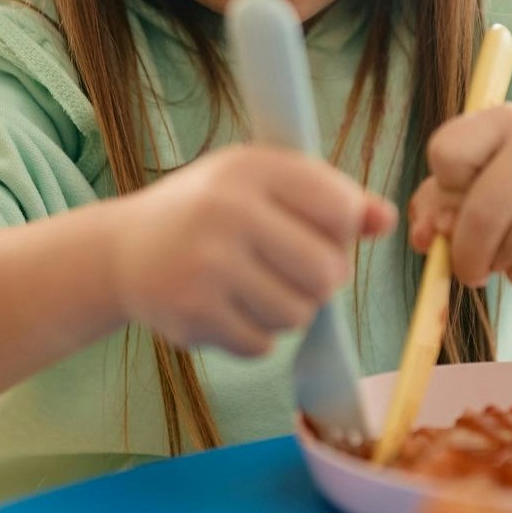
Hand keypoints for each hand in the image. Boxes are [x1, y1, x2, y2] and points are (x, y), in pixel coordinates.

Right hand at [109, 146, 396, 356]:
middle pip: (328, 271)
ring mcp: (207, 265)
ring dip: (288, 310)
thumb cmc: (209, 211)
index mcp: (251, 168)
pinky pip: (263, 344)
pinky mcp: (192, 313)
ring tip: (255, 287)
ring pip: (299, 314)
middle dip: (322, 280)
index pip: (341, 209)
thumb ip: (329, 198)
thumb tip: (388, 220)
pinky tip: (228, 308)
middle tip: (293, 271)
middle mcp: (226, 210)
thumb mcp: (263, 184)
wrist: (123, 250)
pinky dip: (256, 335)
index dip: (343, 231)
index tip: (319, 232)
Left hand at [407, 105, 511, 287]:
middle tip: (467, 268)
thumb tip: (425, 238)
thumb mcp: (469, 180)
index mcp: (501, 121)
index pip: (446, 153)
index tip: (461, 192)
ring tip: (508, 249)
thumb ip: (433, 205)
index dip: (444, 185)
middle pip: (482, 213)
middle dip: (465, 254)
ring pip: (508, 248)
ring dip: (496, 265)